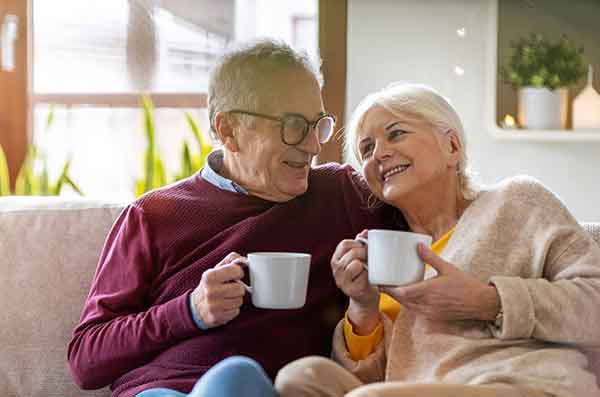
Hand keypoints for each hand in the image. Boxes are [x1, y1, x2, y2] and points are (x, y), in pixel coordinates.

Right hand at [191, 252, 246, 327]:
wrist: (195, 308)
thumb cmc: (210, 285)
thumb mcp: (216, 269)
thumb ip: (231, 260)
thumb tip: (245, 260)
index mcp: (210, 276)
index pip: (237, 270)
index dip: (238, 273)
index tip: (234, 275)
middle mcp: (211, 291)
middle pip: (240, 289)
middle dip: (238, 289)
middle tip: (229, 288)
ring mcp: (213, 305)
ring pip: (239, 301)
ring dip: (236, 299)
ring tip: (226, 298)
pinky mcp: (217, 317)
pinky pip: (236, 311)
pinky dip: (232, 309)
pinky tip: (224, 306)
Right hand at [331, 234, 379, 333]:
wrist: (365, 299)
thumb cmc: (363, 276)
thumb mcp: (359, 258)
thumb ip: (360, 245)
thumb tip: (365, 232)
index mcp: (336, 259)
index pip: (345, 244)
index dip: (358, 244)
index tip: (365, 248)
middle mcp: (336, 270)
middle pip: (352, 252)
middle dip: (365, 253)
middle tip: (371, 258)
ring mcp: (342, 281)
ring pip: (356, 263)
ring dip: (366, 265)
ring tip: (368, 269)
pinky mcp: (351, 290)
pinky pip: (362, 276)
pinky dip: (369, 276)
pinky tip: (368, 279)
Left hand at [380, 243, 499, 321]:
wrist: (481, 304)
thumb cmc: (465, 285)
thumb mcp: (447, 268)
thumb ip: (430, 257)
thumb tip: (418, 244)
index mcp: (428, 291)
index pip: (401, 292)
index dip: (388, 288)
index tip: (380, 281)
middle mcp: (426, 304)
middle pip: (401, 300)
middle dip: (390, 292)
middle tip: (382, 282)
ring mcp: (429, 313)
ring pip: (407, 306)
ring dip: (399, 299)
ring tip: (391, 288)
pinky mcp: (433, 318)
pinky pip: (415, 311)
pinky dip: (408, 304)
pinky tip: (408, 296)